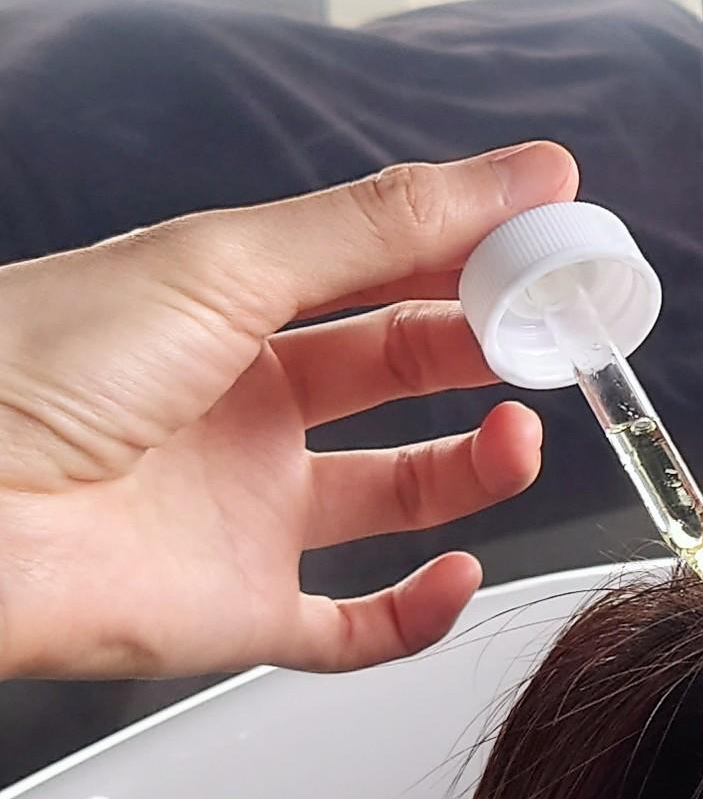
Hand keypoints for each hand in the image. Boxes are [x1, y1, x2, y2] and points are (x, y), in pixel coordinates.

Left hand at [0, 142, 579, 678]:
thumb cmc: (38, 365)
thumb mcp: (226, 263)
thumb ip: (384, 224)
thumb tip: (526, 172)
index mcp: (228, 311)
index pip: (378, 273)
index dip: (468, 256)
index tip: (553, 241)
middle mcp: (243, 409)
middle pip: (398, 376)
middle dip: (482, 350)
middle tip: (555, 335)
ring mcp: (244, 513)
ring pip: (398, 496)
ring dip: (476, 469)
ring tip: (519, 436)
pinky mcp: (238, 612)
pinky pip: (356, 626)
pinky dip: (423, 611)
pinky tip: (459, 571)